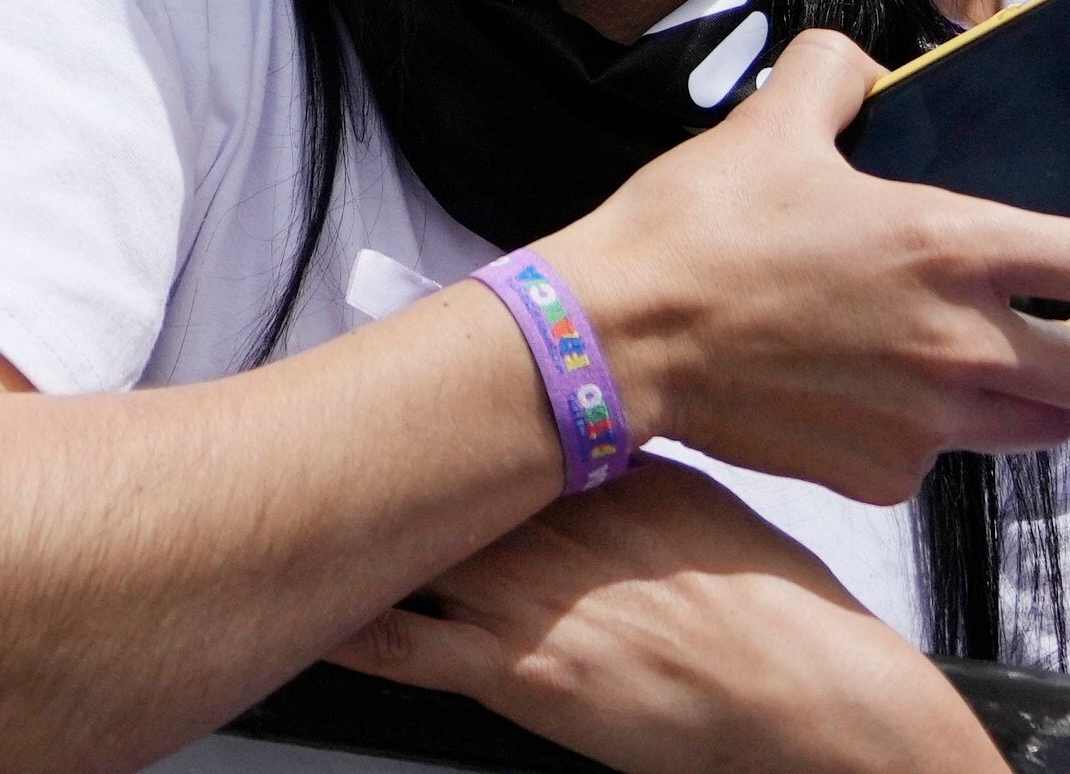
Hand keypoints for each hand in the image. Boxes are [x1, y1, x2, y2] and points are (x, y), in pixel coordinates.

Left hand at [323, 463, 986, 773]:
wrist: (805, 692)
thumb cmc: (765, 605)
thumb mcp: (690, 498)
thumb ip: (619, 463)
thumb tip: (573, 432)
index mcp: (586, 470)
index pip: (474, 419)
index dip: (407, 403)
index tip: (356, 377)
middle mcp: (542, 518)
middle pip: (417, 471)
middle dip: (353, 448)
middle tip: (283, 418)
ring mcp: (523, 594)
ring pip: (397, 547)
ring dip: (334, 524)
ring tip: (264, 496)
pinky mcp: (518, 671)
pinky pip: (402, 649)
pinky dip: (343, 628)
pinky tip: (292, 608)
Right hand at [539, 32, 1069, 501]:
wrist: (615, 339)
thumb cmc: (693, 228)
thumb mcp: (767, 124)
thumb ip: (834, 77)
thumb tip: (862, 69)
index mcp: (951, 245)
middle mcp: (963, 345)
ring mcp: (928, 421)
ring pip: (1038, 428)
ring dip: (1026, 396)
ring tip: (956, 358)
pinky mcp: (884, 475)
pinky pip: (942, 458)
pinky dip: (923, 429)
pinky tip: (856, 390)